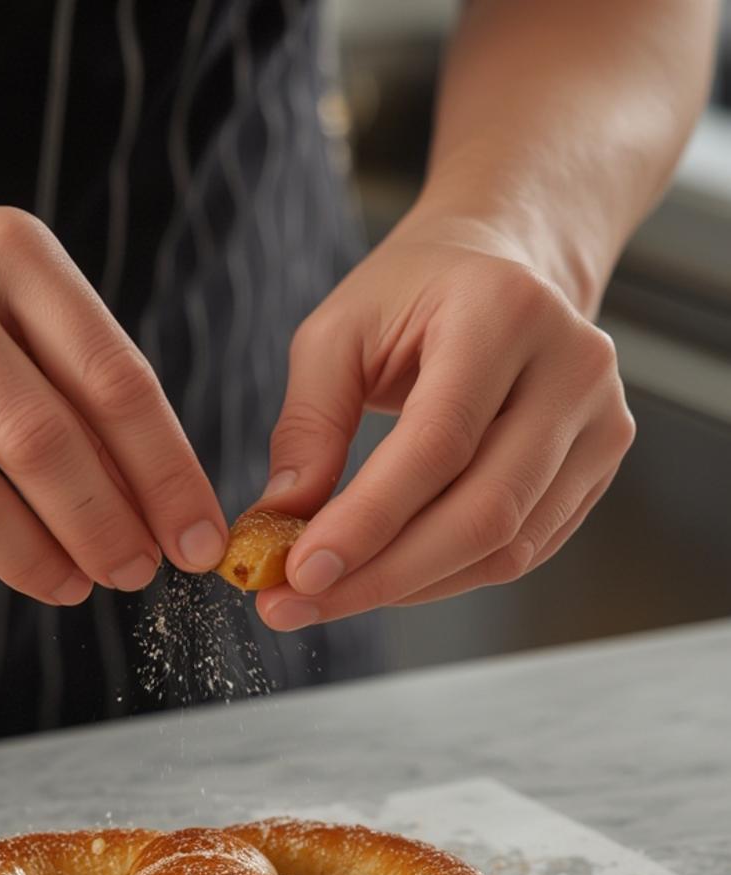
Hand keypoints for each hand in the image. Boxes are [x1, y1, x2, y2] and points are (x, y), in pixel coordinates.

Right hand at [0, 185, 226, 600]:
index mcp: (6, 252)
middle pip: (41, 443)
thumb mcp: (8, 288)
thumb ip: (79, 376)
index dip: (167, 475)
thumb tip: (156, 501)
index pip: (113, 380)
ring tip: (71, 585)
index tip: (197, 541)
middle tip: (135, 573)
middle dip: (106, 529)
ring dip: (35, 561)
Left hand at [251, 216, 634, 630]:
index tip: (300, 572)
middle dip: (382, 575)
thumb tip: (279, 522)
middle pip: (484, 512)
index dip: (369, 521)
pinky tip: (387, 577)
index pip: (438, 444)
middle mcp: (571, 368)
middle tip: (297, 604)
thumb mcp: (337, 333)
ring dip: (409, 587)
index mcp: (504, 313)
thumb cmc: (415, 294)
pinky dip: (446, 578)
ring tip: (329, 596)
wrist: (506, 263)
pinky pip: (522, 551)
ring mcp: (601, 421)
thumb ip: (307, 426)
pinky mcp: (600, 466)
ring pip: (506, 547)